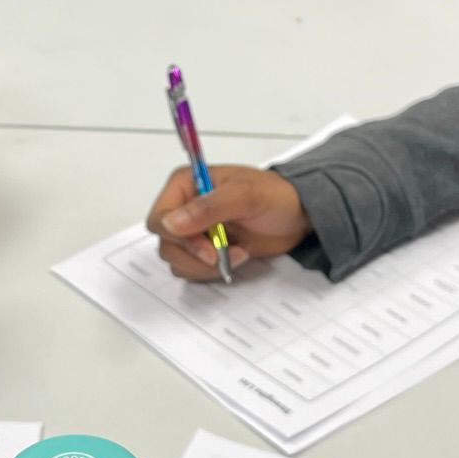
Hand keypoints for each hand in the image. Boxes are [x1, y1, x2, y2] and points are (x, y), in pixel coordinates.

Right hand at [146, 165, 312, 281]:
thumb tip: (172, 223)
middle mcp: (184, 208)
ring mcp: (194, 232)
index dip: (179, 238)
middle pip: (167, 244)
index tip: (208, 249)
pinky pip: (192, 270)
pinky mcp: (204, 251)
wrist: (297, 215)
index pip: (160, 218)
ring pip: (177, 261)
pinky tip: (236, 259)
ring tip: (237, 255)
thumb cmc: (275, 196)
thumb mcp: (245, 195)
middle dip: (195, 256)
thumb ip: (208, 208)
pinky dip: (211, 272)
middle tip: (224, 256)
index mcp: (185, 185)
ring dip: (206, 266)